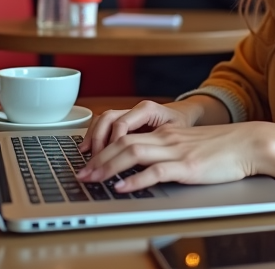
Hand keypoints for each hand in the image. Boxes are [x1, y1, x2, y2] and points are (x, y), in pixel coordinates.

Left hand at [76, 121, 269, 191]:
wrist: (249, 143)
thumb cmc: (223, 148)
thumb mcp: (189, 146)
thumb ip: (168, 153)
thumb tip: (146, 168)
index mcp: (165, 133)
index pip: (125, 136)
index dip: (102, 149)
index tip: (87, 162)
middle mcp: (166, 139)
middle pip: (121, 144)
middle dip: (96, 160)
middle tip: (80, 175)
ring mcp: (176, 152)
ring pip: (132, 153)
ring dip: (107, 167)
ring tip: (92, 179)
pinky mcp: (187, 167)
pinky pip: (155, 172)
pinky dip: (135, 180)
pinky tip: (122, 188)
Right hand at [78, 100, 198, 157]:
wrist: (186, 115)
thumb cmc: (183, 127)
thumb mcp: (177, 136)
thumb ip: (160, 146)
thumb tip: (143, 165)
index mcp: (148, 110)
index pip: (123, 123)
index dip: (113, 142)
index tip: (110, 160)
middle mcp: (135, 109)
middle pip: (108, 119)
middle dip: (97, 141)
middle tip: (93, 163)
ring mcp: (128, 113)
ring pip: (103, 120)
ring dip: (93, 138)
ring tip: (88, 156)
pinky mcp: (124, 121)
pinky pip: (104, 124)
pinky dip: (94, 136)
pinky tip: (88, 149)